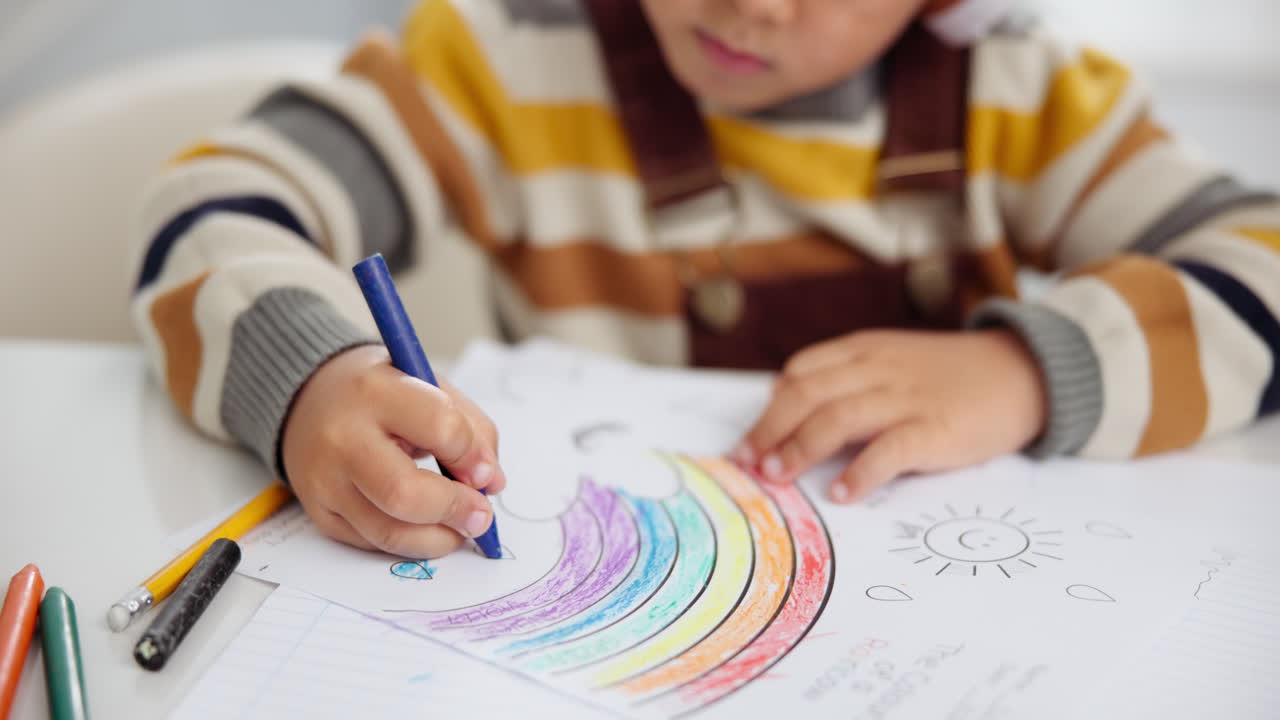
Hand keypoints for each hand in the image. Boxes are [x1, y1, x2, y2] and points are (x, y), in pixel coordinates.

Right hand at [281, 344, 505, 557]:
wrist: (308, 398)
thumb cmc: (380, 393)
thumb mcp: (429, 386)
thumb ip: (471, 429)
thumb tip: (492, 483)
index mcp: (375, 392)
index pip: (440, 428)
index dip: (473, 457)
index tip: (486, 473)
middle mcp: (342, 438)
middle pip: (406, 493)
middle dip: (456, 510)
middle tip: (481, 515)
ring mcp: (324, 481)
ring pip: (390, 531)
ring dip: (438, 538)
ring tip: (460, 528)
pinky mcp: (319, 513)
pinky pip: (372, 543)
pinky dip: (410, 543)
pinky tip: (427, 528)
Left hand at [734, 329, 1046, 502]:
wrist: (1023, 372)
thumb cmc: (950, 375)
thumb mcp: (891, 358)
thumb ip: (841, 373)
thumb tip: (782, 391)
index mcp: (865, 351)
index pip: (802, 373)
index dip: (769, 407)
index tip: (747, 441)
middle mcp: (879, 369)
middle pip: (807, 395)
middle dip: (770, 430)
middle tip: (748, 463)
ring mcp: (906, 398)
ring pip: (837, 419)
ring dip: (800, 449)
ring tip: (777, 477)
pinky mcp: (935, 428)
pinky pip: (889, 451)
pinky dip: (860, 473)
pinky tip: (841, 493)